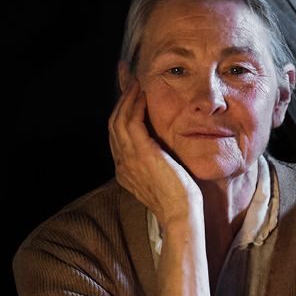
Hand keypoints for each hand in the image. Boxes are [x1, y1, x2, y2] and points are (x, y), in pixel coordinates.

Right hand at [108, 72, 200, 231]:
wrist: (181, 215)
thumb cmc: (179, 201)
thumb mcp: (163, 179)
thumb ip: (157, 164)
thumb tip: (163, 151)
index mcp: (125, 171)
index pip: (117, 136)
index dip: (121, 113)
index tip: (128, 95)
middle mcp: (121, 164)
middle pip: (113, 124)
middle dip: (120, 99)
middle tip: (127, 79)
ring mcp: (128, 159)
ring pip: (119, 119)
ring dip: (127, 98)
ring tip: (136, 82)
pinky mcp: (141, 153)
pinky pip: (131, 121)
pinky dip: (135, 105)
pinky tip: (143, 94)